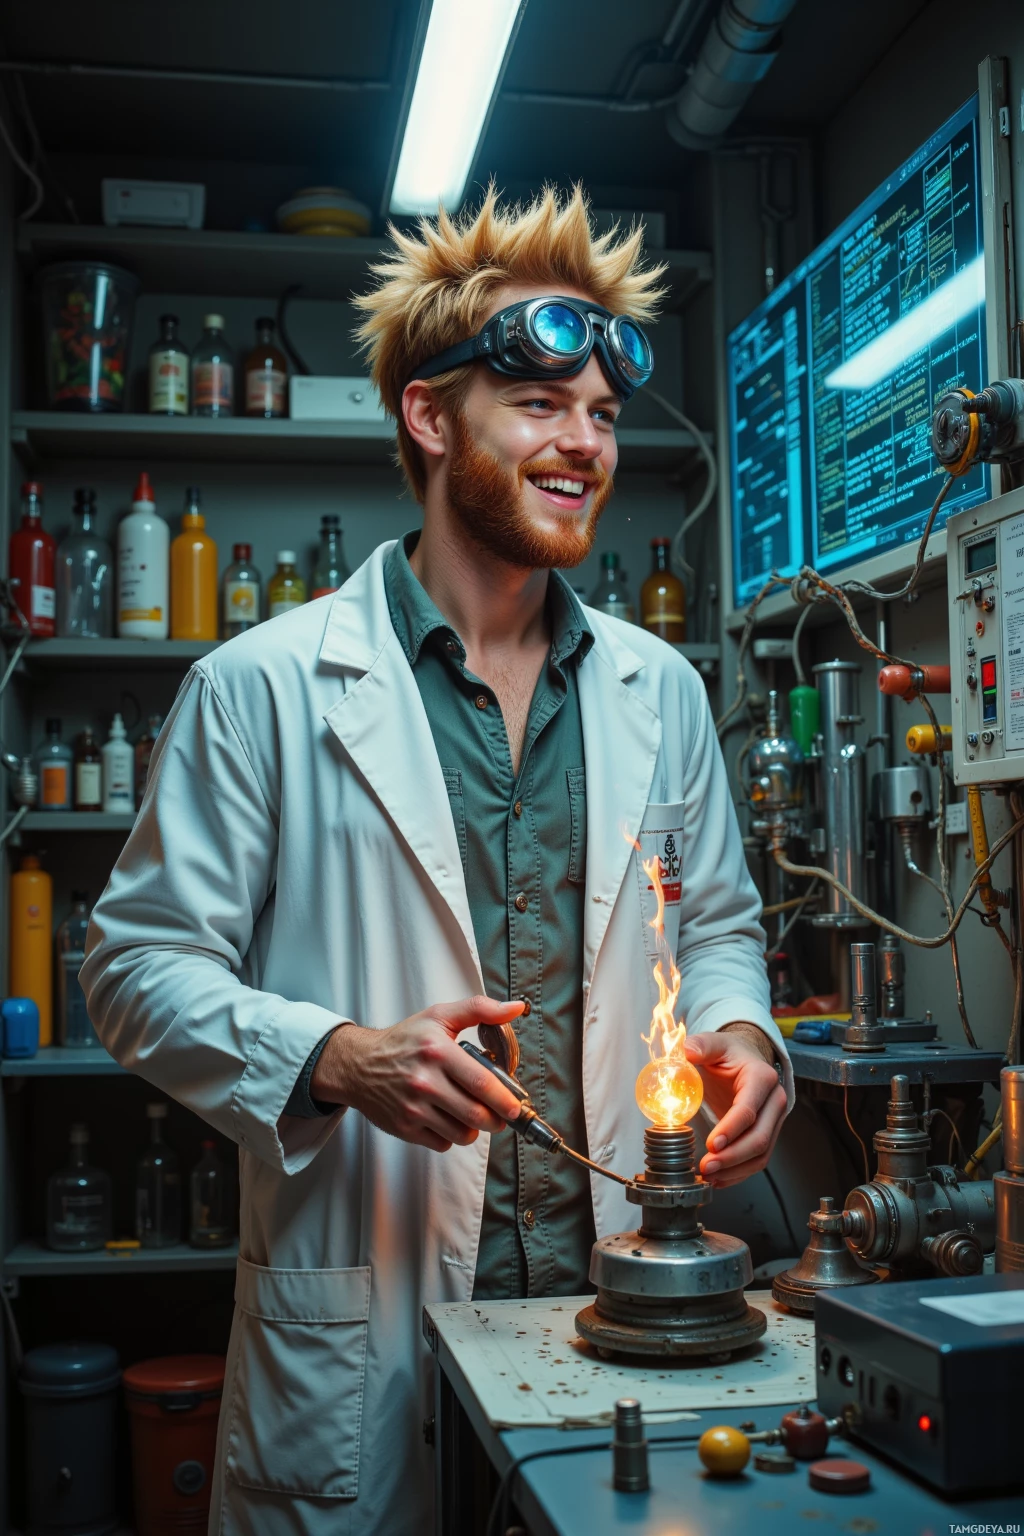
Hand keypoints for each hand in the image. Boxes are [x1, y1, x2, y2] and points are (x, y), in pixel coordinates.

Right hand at [311, 995, 525, 1152]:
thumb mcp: (439, 1016)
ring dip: (475, 1128)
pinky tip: (447, 1118)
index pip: (481, 1082)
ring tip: (472, 1114)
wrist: (358, 1065)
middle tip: (501, 1115)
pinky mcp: (405, 1128)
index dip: (505, 1099)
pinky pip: (442, 1143)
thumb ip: (480, 1009)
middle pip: (475, 1114)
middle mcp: (425, 1082)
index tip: (515, 1105)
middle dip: (497, 1120)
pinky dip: (451, 1135)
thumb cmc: (403, 1041)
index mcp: (437, 1052)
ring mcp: (413, 1108)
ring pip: (462, 1133)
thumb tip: (516, 1008)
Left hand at [683, 1026, 786, 1186]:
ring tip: (710, 1175)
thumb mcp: (715, 1042)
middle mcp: (774, 1101)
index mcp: (761, 1078)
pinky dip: (740, 1173)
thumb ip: (701, 1045)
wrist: (746, 1059)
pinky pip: (758, 1159)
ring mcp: (774, 1120)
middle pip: (759, 1137)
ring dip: (736, 1169)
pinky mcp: (767, 1134)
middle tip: (707, 1166)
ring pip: (761, 1153)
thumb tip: (687, 1051)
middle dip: (733, 1157)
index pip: (748, 1109)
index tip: (713, 1144)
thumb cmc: (731, 1053)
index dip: (731, 1129)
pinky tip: (720, 1178)